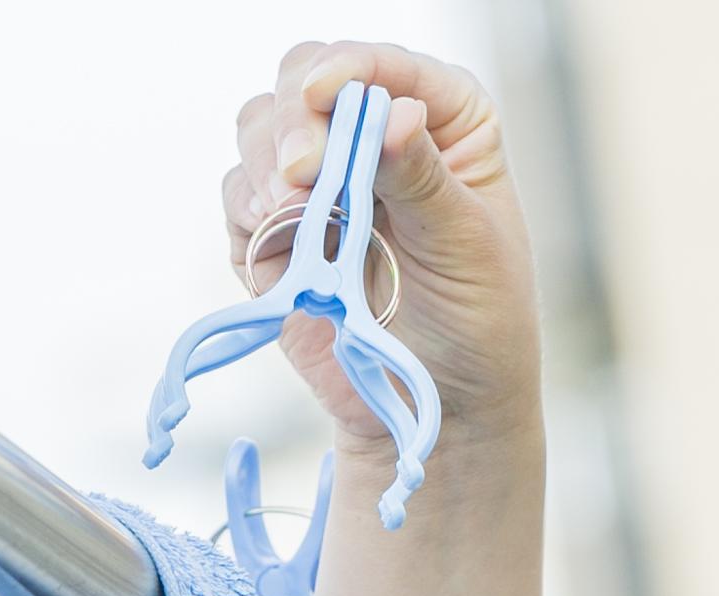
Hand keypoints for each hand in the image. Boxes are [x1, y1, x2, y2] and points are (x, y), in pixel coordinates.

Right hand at [223, 40, 542, 459]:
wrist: (440, 405)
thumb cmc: (477, 320)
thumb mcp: (466, 247)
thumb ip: (422, 179)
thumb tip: (392, 114)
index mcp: (442, 121)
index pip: (384, 67)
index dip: (347, 69)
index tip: (323, 96)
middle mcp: (374, 137)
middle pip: (305, 82)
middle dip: (296, 120)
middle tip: (302, 171)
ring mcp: (321, 181)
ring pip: (262, 129)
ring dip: (268, 161)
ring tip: (291, 209)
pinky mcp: (279, 231)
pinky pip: (240, 195)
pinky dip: (247, 206)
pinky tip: (273, 229)